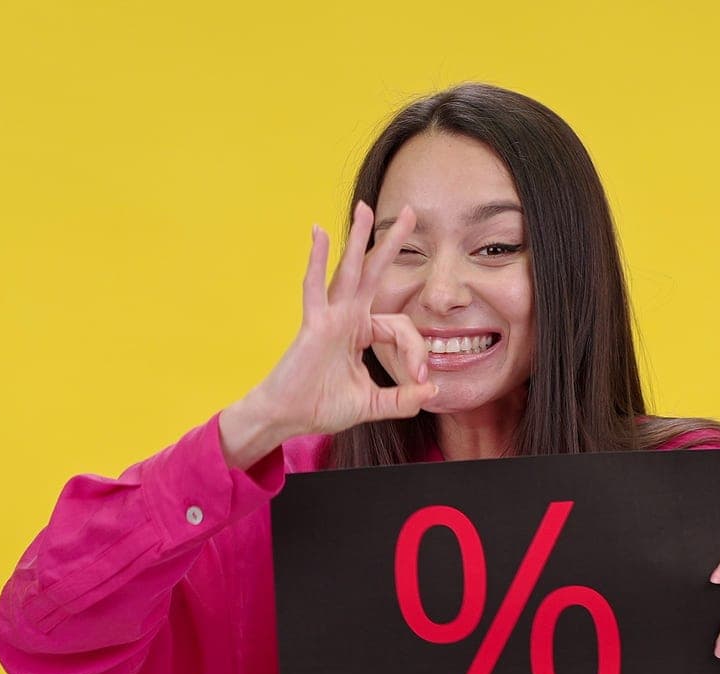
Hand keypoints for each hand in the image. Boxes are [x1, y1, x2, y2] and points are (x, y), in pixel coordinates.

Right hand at [239, 200, 437, 441]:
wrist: (287, 418)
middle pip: (375, 273)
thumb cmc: (321, 406)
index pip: (402, 327)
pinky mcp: (314, 325)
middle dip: (393, 242)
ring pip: (349, 271)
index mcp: (362, 332)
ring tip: (366, 209)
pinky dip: (317, 259)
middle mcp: (348, 318)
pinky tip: (319, 233)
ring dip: (359, 238)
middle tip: (410, 211)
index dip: (416, 351)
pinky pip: (315, 287)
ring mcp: (330, 317)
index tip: (419, 379)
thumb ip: (402, 400)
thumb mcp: (373, 405)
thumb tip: (432, 393)